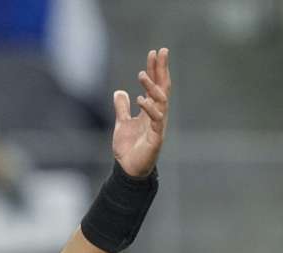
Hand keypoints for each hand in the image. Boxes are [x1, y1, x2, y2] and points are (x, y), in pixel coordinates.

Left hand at [112, 48, 170, 176]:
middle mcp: (157, 115)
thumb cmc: (128, 148)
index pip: (155, 85)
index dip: (155, 69)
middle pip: (162, 88)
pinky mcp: (156, 137)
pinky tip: (141, 99)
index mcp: (150, 110)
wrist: (128, 170)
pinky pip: (156, 120)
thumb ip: (122, 108)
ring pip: (160, 101)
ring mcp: (158, 125)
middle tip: (161, 52)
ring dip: (152, 87)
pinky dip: (150, 109)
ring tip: (142, 74)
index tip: (154, 53)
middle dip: (162, 70)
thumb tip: (119, 92)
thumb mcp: (121, 123)